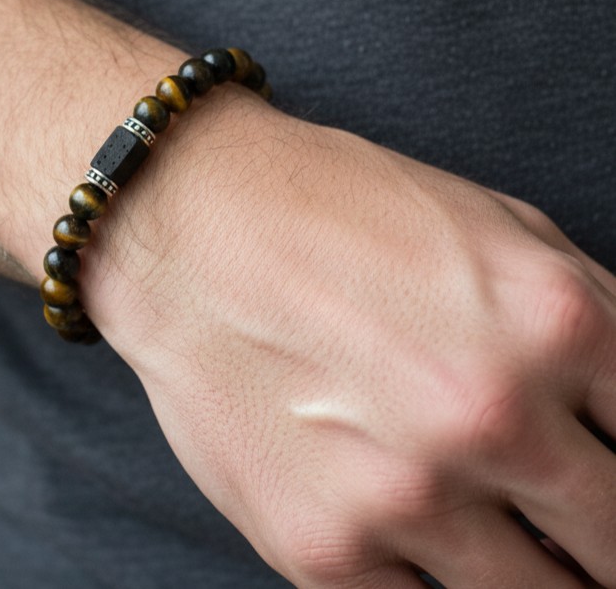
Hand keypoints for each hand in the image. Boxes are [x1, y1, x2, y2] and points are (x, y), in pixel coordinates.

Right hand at [87, 92, 615, 587]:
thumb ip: (588, 316)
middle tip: (570, 522)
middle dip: (601, 534)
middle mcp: (491, 415)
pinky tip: (416, 530)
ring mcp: (405, 494)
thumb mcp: (487, 224)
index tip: (604, 478)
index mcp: (554, 322)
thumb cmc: (332, 209)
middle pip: (615, 543)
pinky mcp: (322, 548)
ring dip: (536, 573)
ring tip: (507, 537)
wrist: (188, 225)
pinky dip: (435, 578)